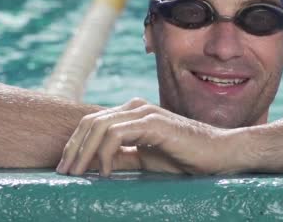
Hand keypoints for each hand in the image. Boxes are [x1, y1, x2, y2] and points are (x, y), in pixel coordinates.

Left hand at [55, 98, 251, 175]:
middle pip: (90, 122)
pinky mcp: (152, 122)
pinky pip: (116, 134)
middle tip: (64, 173)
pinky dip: (104, 153)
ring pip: (99, 126)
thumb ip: (121, 156)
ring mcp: (144, 112)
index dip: (75, 144)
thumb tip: (93, 164)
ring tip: (78, 174)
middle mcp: (135, 107)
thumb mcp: (144, 159)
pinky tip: (106, 171)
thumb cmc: (185, 157)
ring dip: (84, 152)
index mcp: (132, 113)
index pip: (92, 123)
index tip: (66, 168)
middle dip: (73, 148)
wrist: (218, 153)